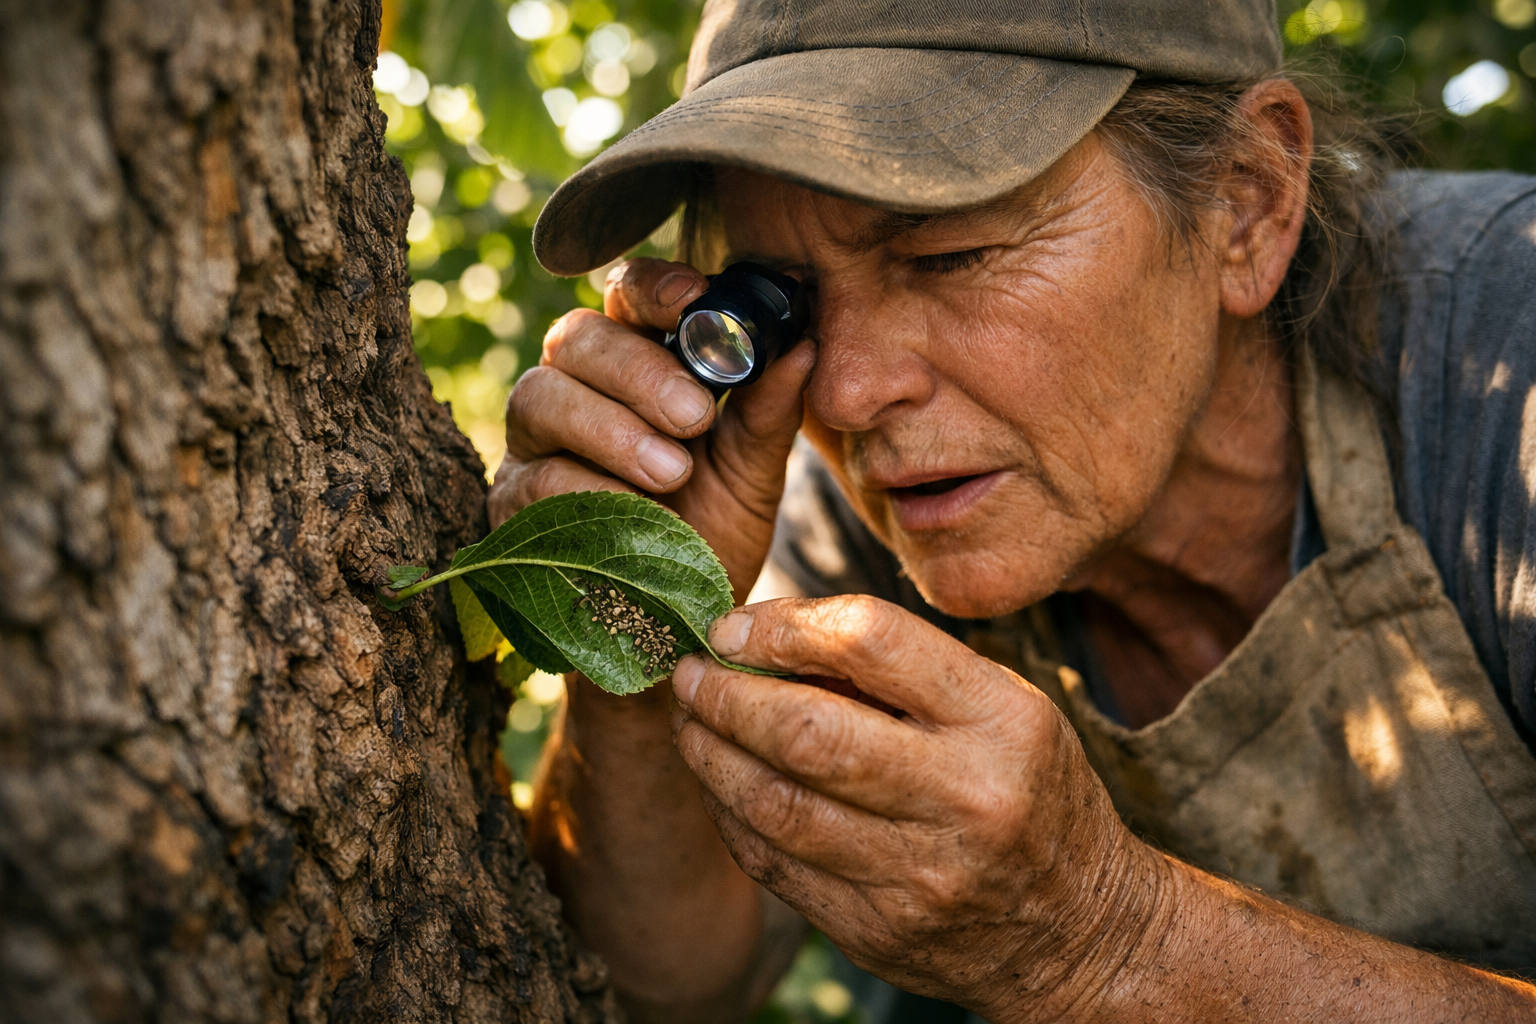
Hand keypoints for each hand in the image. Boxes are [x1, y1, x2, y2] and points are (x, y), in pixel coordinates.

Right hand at [489, 257, 815, 599]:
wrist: (673, 634)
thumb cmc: (709, 537)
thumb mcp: (753, 472)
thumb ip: (770, 409)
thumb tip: (804, 344)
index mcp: (633, 365)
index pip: (626, 297)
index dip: (653, 287)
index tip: (696, 299)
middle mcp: (574, 390)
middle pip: (576, 336)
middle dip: (638, 370)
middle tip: (695, 416)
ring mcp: (533, 445)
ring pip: (541, 395)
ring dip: (611, 428)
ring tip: (671, 473)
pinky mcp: (509, 505)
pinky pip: (532, 478)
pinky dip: (586, 491)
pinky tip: (632, 515)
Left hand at [668, 595, 1169, 1022]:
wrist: (1081, 933)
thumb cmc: (1029, 791)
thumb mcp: (1003, 708)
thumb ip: (902, 670)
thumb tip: (771, 634)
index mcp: (1001, 720)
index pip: (872, 641)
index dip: (784, 625)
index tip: (736, 624)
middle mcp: (966, 797)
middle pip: (809, 731)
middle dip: (727, 694)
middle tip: (690, 672)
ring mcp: (920, 876)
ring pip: (776, 805)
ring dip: (711, 754)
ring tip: (690, 721)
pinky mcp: (878, 932)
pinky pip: (775, 866)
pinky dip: (732, 816)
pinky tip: (720, 784)